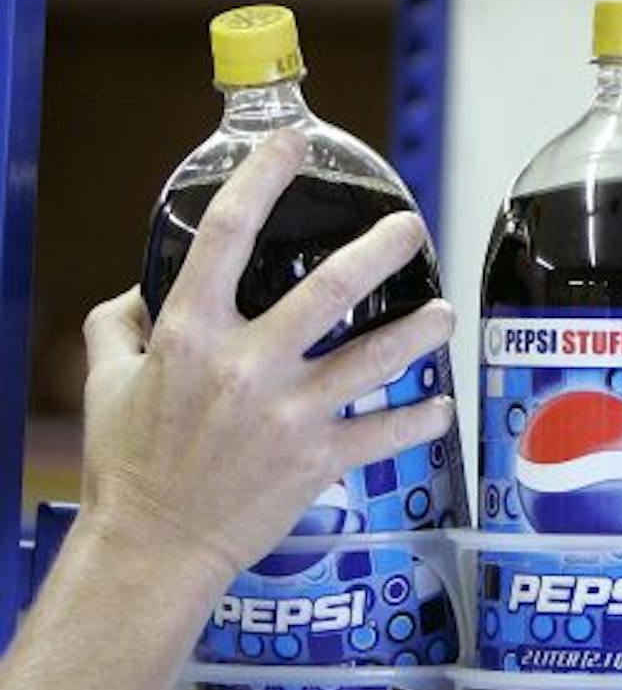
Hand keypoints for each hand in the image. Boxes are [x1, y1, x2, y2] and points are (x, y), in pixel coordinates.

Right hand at [79, 129, 456, 591]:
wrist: (154, 545)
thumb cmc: (128, 464)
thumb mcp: (106, 380)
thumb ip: (123, 324)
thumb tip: (143, 290)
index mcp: (190, 333)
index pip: (228, 235)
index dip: (264, 179)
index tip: (293, 143)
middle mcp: (246, 364)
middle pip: (331, 288)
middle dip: (381, 249)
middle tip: (411, 227)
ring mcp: (290, 412)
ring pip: (375, 357)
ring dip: (421, 331)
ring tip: (445, 313)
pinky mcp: (319, 460)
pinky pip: (386, 434)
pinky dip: (420, 421)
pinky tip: (441, 408)